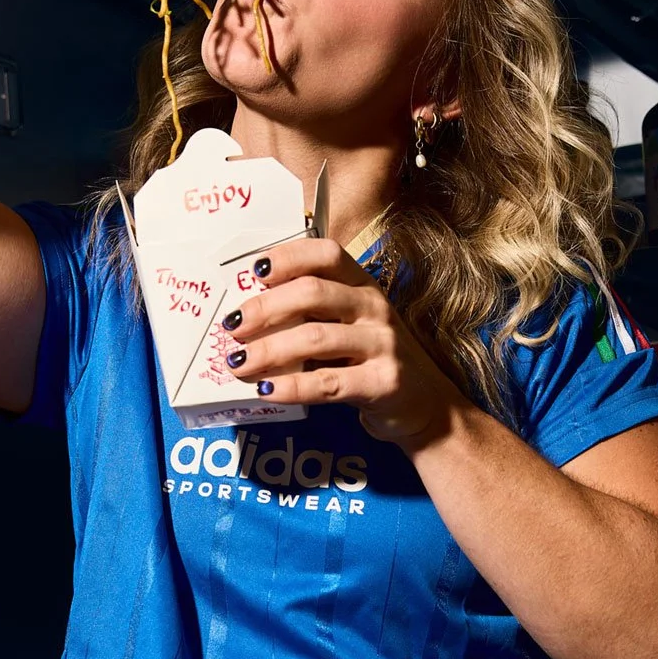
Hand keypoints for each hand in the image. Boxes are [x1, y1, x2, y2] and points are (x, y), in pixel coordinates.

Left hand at [222, 237, 466, 446]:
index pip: (326, 254)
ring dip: (269, 351)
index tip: (253, 271)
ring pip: (314, 339)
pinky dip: (292, 387)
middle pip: (312, 293)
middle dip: (265, 308)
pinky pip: (328, 383)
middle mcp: (374, 307)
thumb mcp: (350, 325)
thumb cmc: (372, 360)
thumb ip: (312, 314)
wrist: (425, 404)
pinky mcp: (383, 382)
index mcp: (362, 285)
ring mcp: (382, 344)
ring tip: (238, 364)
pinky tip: (267, 391)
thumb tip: (247, 315)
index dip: (288, 257)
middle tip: (232, 327)